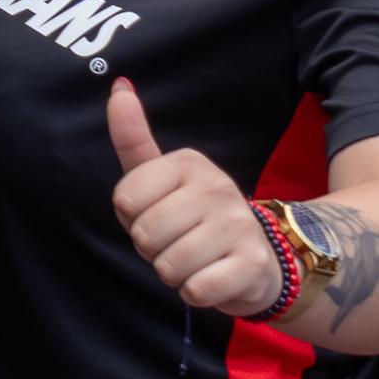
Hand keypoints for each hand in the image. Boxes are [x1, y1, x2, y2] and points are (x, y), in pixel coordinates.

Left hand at [107, 79, 287, 315]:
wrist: (261, 257)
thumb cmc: (196, 216)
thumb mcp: (163, 175)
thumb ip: (134, 138)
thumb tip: (118, 86)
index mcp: (189, 163)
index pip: (124, 200)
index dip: (132, 217)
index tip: (158, 213)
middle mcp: (217, 187)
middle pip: (143, 235)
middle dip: (151, 248)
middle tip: (178, 240)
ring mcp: (238, 225)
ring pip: (167, 265)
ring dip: (173, 272)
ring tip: (195, 259)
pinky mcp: (251, 265)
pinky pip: (194, 290)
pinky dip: (196, 292)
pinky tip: (212, 277)